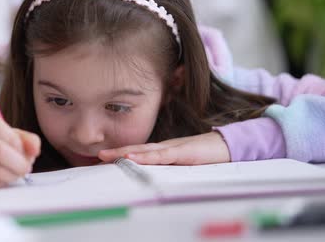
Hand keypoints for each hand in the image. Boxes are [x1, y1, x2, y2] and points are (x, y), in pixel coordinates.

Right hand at [0, 114, 40, 187]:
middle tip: (26, 169)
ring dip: (12, 175)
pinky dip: (1, 183)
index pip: (10, 137)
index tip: (27, 155)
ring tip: (16, 174)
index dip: (22, 150)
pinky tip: (4, 178)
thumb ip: (28, 140)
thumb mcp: (10, 134)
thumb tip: (35, 151)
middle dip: (18, 164)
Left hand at [98, 131, 229, 164]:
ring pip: (144, 151)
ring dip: (125, 152)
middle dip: (116, 152)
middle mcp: (164, 147)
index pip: (138, 152)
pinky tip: (133, 157)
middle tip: (98, 156)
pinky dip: (146, 156)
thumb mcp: (183, 165)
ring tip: (108, 155)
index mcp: (163, 151)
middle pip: (136, 149)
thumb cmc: (205, 156)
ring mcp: (172, 148)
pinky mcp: (182, 152)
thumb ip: (168, 168)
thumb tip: (153, 177)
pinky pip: (161, 155)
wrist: (226, 146)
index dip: (121, 154)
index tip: (104, 159)